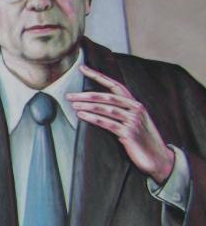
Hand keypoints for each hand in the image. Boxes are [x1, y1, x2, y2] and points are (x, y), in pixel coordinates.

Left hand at [67, 64, 174, 184]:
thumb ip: (120, 111)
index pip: (114, 85)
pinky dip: (93, 118)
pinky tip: (82, 116)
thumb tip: (95, 104)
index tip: (82, 68)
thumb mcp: (132, 121)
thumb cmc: (140, 139)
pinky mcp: (129, 134)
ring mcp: (133, 121)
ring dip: (87, 106)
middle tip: (69, 95)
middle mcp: (135, 109)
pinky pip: (108, 123)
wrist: (157, 158)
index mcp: (135, 103)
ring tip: (72, 105)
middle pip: (107, 97)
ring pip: (106, 109)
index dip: (98, 76)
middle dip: (86, 95)